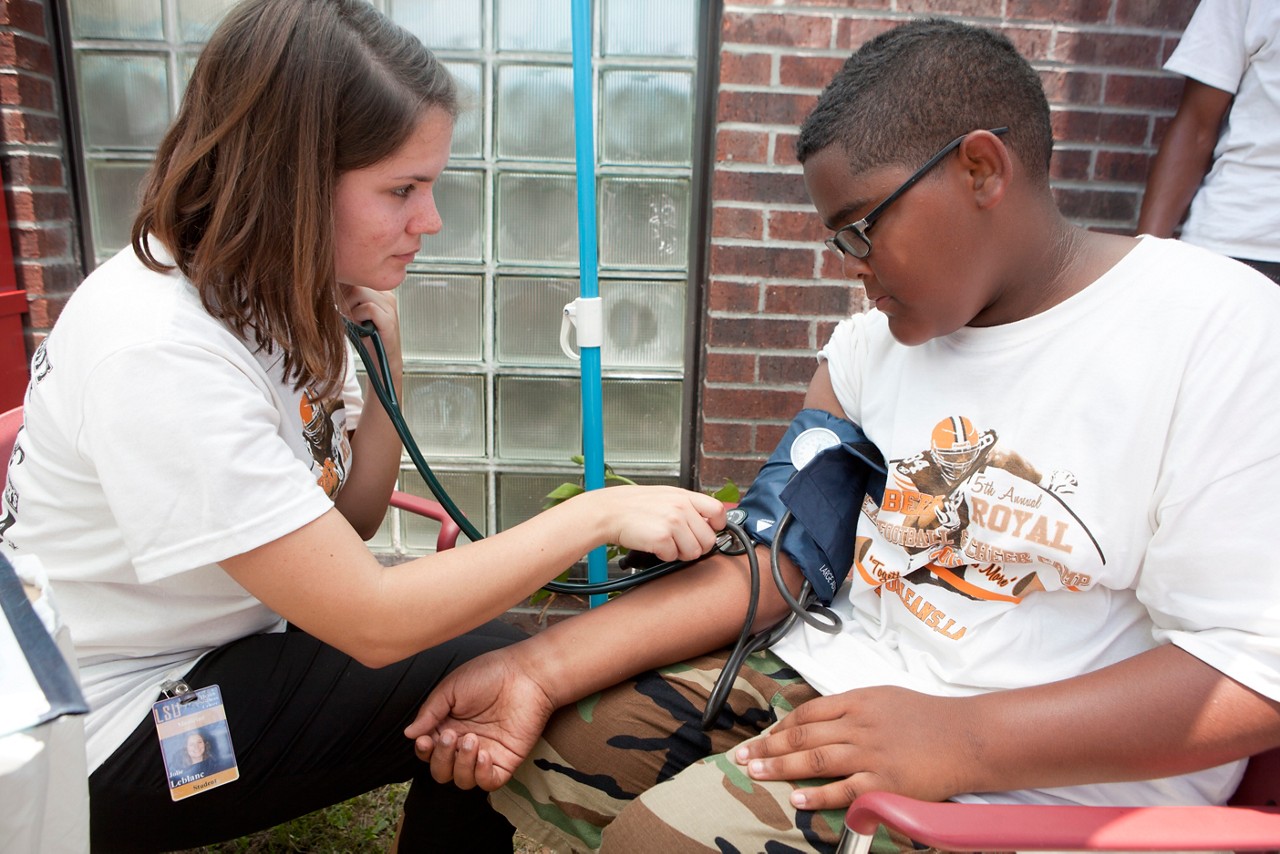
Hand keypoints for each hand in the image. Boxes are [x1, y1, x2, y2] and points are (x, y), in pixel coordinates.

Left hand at [342, 284, 401, 374]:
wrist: (382, 363)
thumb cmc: (366, 339)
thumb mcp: (352, 313)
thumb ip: (344, 297)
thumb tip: (329, 281)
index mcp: (379, 291)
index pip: (356, 277)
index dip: (342, 288)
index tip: (336, 300)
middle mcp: (387, 296)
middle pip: (355, 283)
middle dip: (343, 300)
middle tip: (346, 317)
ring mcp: (390, 307)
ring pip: (360, 292)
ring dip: (350, 309)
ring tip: (355, 323)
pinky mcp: (389, 320)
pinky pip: (368, 307)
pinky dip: (358, 316)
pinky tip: (361, 327)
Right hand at [404, 647, 556, 790]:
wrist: (525, 674)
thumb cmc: (489, 674)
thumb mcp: (451, 688)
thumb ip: (430, 712)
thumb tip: (409, 734)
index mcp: (449, 727)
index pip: (429, 752)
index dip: (424, 751)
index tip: (425, 740)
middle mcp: (464, 744)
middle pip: (441, 771)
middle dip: (441, 759)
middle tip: (450, 736)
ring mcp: (485, 754)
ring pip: (461, 781)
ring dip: (461, 765)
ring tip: (471, 739)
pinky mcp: (505, 761)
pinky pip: (488, 783)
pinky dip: (480, 775)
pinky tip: (483, 754)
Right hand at [585, 485, 725, 562]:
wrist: (609, 512)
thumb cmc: (633, 506)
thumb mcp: (665, 496)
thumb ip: (687, 506)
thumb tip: (706, 522)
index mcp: (684, 496)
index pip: (718, 511)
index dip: (717, 526)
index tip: (708, 531)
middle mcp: (682, 508)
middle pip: (708, 539)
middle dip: (695, 546)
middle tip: (679, 542)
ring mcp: (673, 523)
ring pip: (694, 552)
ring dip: (680, 553)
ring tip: (665, 543)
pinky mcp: (662, 538)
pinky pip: (674, 558)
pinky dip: (663, 556)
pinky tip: (653, 545)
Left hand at [732, 687, 972, 809]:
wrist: (966, 737)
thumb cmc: (928, 717)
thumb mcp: (884, 698)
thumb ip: (852, 708)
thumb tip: (820, 720)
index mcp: (858, 702)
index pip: (807, 713)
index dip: (781, 726)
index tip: (763, 736)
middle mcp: (859, 726)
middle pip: (802, 736)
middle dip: (768, 746)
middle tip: (743, 756)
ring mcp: (870, 755)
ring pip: (814, 760)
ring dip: (780, 767)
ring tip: (755, 773)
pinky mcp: (884, 783)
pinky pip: (843, 790)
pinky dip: (817, 795)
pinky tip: (796, 798)